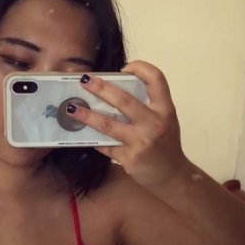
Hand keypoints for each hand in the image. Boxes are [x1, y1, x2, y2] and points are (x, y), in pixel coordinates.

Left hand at [67, 60, 189, 188]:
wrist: (173, 176)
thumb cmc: (166, 145)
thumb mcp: (165, 120)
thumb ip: (147, 106)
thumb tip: (115, 90)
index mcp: (165, 109)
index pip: (156, 79)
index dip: (140, 68)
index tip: (124, 68)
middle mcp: (154, 123)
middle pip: (124, 100)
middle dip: (101, 88)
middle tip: (85, 80)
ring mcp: (141, 142)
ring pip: (108, 125)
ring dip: (87, 115)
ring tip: (71, 108)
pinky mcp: (129, 158)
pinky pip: (106, 146)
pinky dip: (93, 139)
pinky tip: (82, 133)